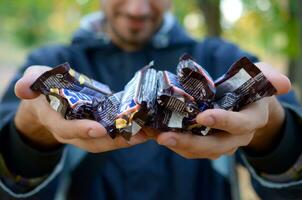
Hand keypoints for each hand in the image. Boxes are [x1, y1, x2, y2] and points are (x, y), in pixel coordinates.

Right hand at [14, 66, 147, 151]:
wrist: (46, 102)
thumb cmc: (42, 88)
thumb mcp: (34, 81)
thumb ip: (29, 83)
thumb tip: (23, 89)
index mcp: (54, 120)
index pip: (67, 129)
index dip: (82, 129)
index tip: (100, 128)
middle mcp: (71, 131)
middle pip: (93, 141)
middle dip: (115, 140)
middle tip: (137, 135)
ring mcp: (84, 132)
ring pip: (105, 142)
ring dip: (126, 140)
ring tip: (147, 133)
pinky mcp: (96, 128)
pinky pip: (111, 135)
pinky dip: (127, 134)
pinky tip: (144, 128)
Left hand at [156, 62, 290, 158]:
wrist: (244, 105)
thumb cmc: (251, 88)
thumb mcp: (262, 77)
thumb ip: (269, 78)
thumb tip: (284, 83)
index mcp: (251, 120)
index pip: (240, 124)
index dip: (223, 121)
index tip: (203, 117)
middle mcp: (236, 137)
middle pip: (215, 145)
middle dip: (191, 143)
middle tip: (166, 137)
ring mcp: (221, 142)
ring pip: (200, 151)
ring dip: (178, 146)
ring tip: (157, 138)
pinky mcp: (207, 143)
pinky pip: (191, 149)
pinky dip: (175, 143)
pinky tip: (157, 135)